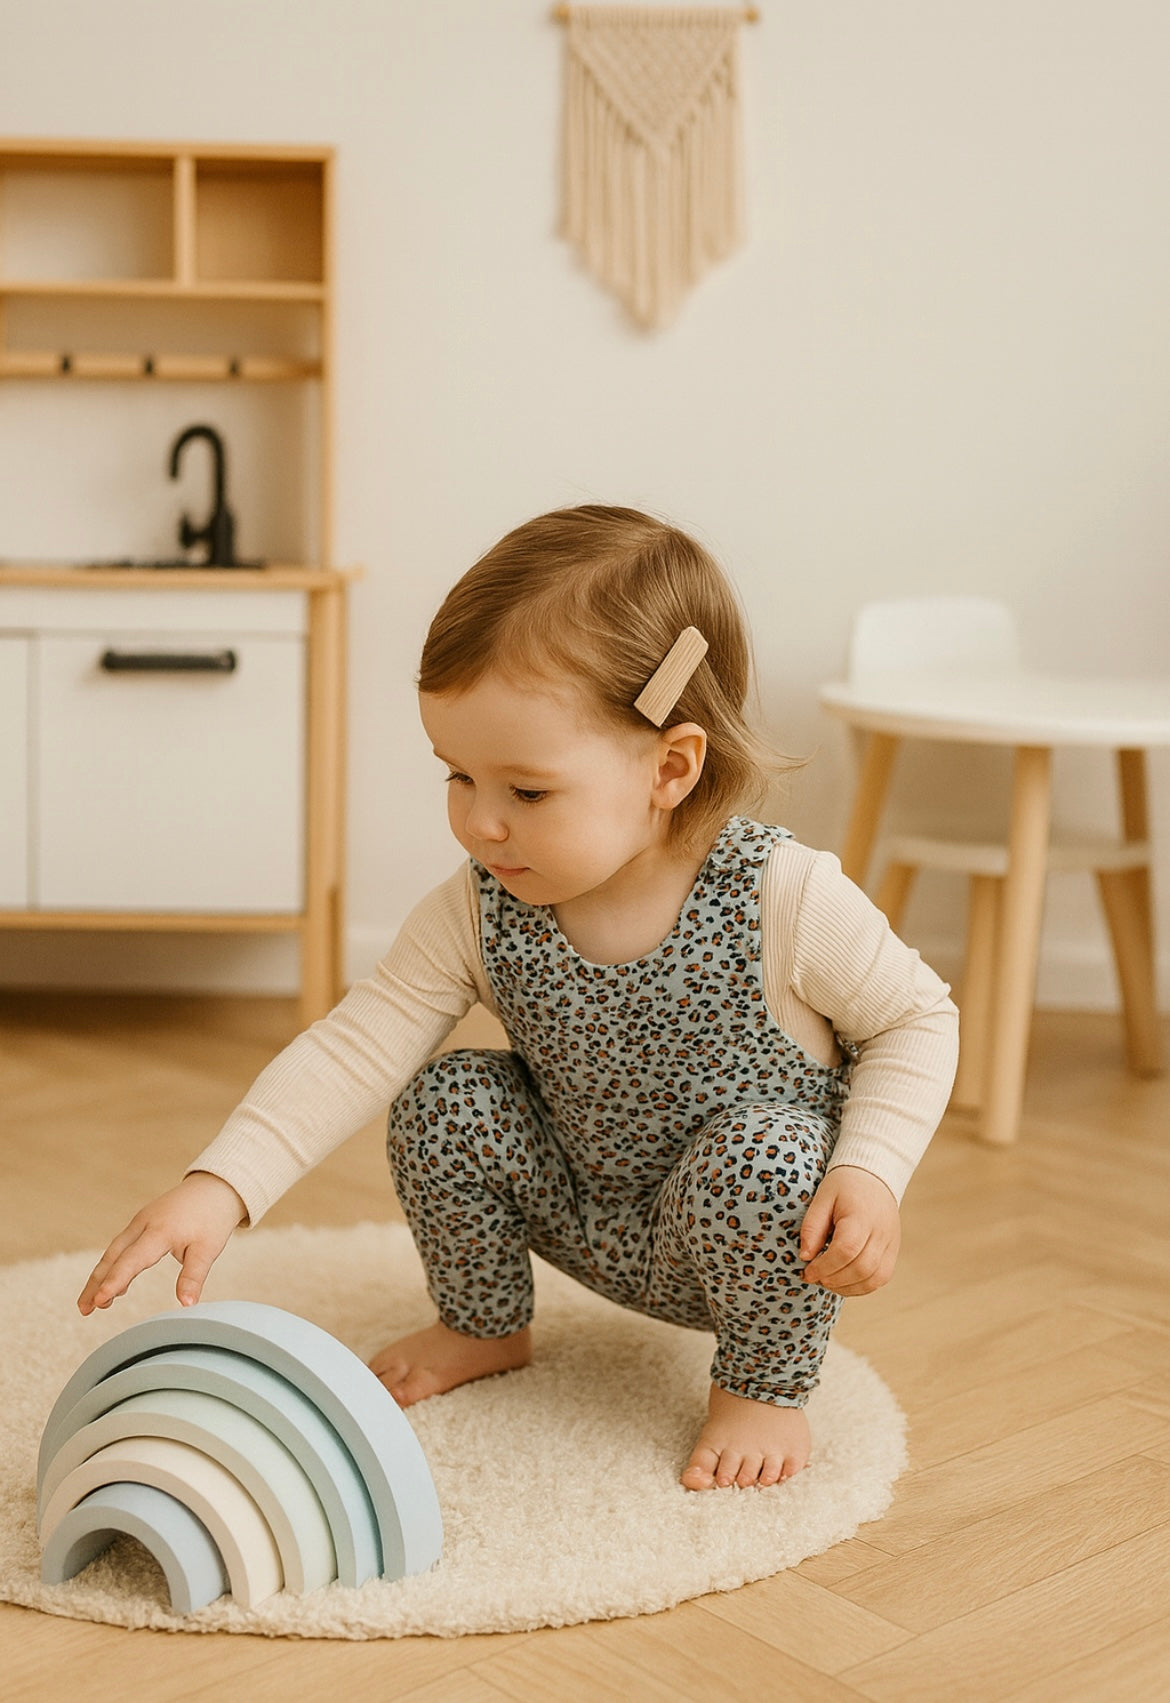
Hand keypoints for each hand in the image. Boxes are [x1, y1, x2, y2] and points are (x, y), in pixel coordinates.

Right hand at [77, 1172, 245, 1315]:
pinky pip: (122, 1245)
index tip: (100, 1301)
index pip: (132, 1260)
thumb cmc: (213, 1217)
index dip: (115, 1282)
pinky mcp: (142, 1222)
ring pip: (114, 1251)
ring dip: (100, 1276)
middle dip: (96, 1283)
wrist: (216, 1187)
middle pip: (113, 1256)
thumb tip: (186, 1304)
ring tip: (92, 1304)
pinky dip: (114, 1264)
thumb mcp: (208, 1249)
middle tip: (84, 1309)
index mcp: (160, 1231)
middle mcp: (144, 1224)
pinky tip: (116, 1286)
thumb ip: (193, 1277)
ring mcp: (141, 1221)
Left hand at [799, 1165, 900, 1295]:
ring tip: (827, 1281)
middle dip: (834, 1279)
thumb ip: (812, 1226)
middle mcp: (881, 1232)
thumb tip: (805, 1257)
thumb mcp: (822, 1197)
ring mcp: (891, 1243)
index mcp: (862, 1216)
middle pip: (861, 1268)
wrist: (874, 1176)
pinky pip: (881, 1278)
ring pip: (874, 1279)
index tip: (807, 1272)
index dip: (824, 1266)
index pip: (845, 1250)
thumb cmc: (844, 1186)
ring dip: (847, 1287)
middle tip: (815, 1277)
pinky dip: (861, 1287)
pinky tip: (843, 1282)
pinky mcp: (894, 1251)